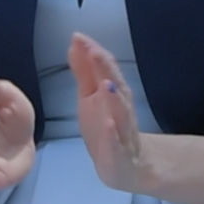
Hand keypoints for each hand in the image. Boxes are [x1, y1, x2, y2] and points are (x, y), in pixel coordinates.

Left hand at [70, 32, 149, 191]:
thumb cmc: (105, 126)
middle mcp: (120, 108)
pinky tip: (109, 124)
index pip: (105, 69)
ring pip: (121, 112)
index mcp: (111, 93)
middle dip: (106, 69)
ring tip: (105, 83)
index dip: (93, 53)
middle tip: (94, 51)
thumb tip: (76, 42)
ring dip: (114, 98)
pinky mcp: (120, 154)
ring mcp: (122, 131)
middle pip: (116, 86)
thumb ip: (84, 71)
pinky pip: (117, 144)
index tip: (79, 37)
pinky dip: (114, 134)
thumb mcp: (90, 96)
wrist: (127, 166)